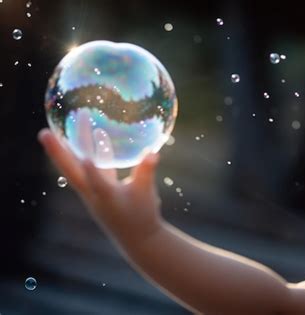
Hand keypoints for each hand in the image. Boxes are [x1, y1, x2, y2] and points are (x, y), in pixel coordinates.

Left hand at [37, 114, 161, 244]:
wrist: (137, 237)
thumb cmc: (142, 216)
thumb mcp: (147, 194)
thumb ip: (146, 172)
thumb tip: (152, 154)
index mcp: (107, 198)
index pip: (98, 185)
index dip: (93, 173)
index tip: (87, 160)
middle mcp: (94, 193)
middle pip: (71, 171)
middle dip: (58, 152)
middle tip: (43, 133)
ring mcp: (93, 190)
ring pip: (77, 165)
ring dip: (72, 145)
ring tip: (74, 121)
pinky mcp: (99, 187)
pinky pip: (90, 164)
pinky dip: (91, 149)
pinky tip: (97, 132)